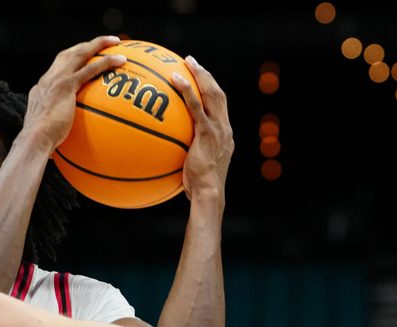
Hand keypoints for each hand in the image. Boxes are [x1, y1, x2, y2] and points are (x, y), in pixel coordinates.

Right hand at [24, 35, 126, 151]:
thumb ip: (53, 139)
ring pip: (79, 53)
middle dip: (84, 47)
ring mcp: (56, 80)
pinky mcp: (66, 85)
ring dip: (98, 44)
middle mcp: (47, 81)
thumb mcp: (45, 139)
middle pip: (67, 55)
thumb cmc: (38, 147)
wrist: (33, 141)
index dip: (69, 63)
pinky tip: (122, 61)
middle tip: (101, 44)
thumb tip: (54, 156)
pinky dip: (107, 62)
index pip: (56, 72)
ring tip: (115, 42)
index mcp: (40, 92)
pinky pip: (90, 68)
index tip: (81, 63)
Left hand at [171, 56, 234, 198]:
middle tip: (192, 63)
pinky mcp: (207, 133)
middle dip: (206, 76)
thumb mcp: (196, 169)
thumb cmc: (199, 188)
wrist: (209, 193)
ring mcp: (218, 129)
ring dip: (200, 75)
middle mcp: (225, 129)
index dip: (211, 90)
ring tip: (187, 63)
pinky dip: (186, 90)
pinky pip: (196, 106)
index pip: (220, 107)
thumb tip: (170, 155)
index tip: (200, 79)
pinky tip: (174, 80)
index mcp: (225, 135)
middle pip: (219, 94)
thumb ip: (189, 156)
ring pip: (212, 94)